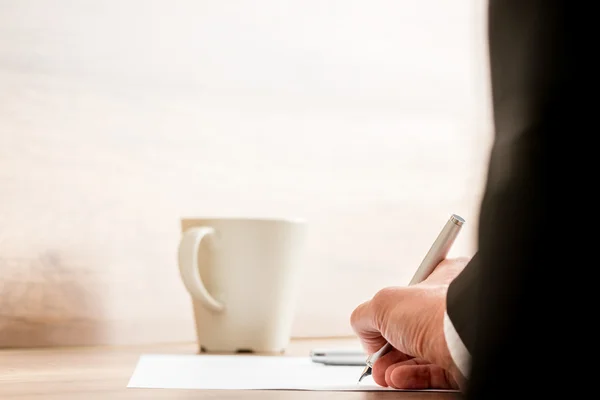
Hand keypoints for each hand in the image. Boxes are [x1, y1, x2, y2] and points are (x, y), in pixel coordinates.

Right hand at [350, 257, 468, 389]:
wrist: (467, 343)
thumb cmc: (435, 313)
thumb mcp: (383, 303)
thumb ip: (365, 314)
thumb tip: (363, 329)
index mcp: (438, 281)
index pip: (405, 298)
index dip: (384, 316)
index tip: (373, 330)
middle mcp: (449, 309)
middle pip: (408, 331)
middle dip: (386, 350)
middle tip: (376, 361)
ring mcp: (455, 338)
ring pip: (420, 355)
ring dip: (396, 367)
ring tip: (385, 375)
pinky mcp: (461, 363)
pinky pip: (433, 373)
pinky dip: (412, 378)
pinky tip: (399, 379)